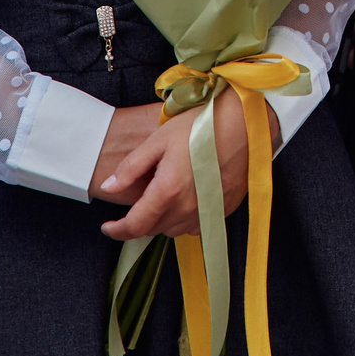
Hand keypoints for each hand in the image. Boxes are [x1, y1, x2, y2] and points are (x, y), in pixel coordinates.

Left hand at [97, 96, 278, 241]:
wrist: (246, 125)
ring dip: (163, 219)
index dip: (117, 230)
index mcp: (168, 192)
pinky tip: (187, 196)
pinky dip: (185, 217)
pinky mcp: (224, 210)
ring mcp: (209, 213)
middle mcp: (188, 210)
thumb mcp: (158, 141)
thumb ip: (131, 168)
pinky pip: (197, 225)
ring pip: (175, 230)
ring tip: (164, 194)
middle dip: (140, 220)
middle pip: (154, 229)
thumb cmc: (201, 127)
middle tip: (138, 198)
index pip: (135, 226)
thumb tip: (109, 187)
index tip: (108, 227)